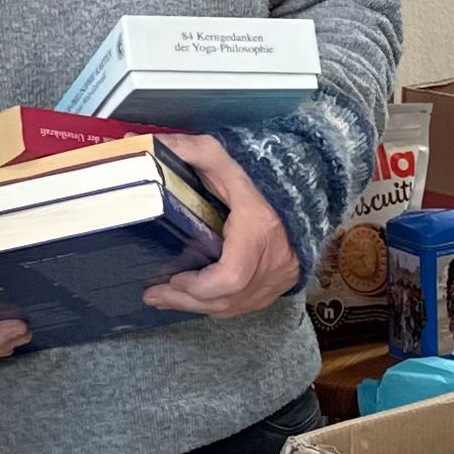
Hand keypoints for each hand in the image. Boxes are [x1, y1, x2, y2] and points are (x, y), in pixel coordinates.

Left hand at [140, 131, 299, 317]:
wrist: (309, 188)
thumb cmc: (263, 174)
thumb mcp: (225, 157)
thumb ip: (189, 150)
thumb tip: (144, 146)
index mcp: (259, 230)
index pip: (230, 276)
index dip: (197, 286)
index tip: (172, 278)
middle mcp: (272, 261)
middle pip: (226, 299)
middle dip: (185, 301)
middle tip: (152, 295)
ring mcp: (278, 277)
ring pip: (234, 307)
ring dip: (198, 306)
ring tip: (166, 299)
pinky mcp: (280, 284)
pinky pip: (245, 305)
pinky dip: (218, 305)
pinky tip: (196, 299)